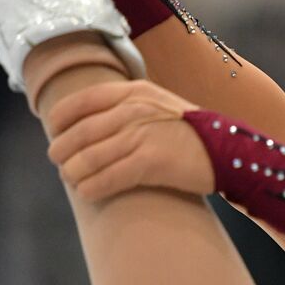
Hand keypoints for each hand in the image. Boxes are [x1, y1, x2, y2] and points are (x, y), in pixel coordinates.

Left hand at [47, 80, 215, 201]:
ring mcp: (142, 135)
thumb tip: (87, 124)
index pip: (82, 101)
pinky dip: (91, 189)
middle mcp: (135, 110)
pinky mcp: (151, 162)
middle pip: (80, 133)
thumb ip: (126, 107)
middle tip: (61, 164)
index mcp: (134, 91)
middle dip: (62, 152)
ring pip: (88, 159)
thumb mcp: (159, 105)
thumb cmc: (191, 134)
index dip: (60, 120)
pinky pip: (107, 178)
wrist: (230, 151)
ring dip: (73, 174)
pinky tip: (88, 193)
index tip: (55, 134)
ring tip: (74, 181)